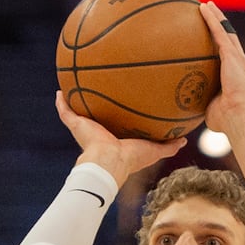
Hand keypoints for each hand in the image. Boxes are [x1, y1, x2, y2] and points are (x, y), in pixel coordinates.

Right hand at [54, 91, 185, 186]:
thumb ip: (168, 146)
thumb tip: (185, 140)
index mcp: (115, 138)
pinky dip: (60, 102)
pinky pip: (65, 111)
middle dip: (96, 105)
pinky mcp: (76, 125)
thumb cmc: (132, 158)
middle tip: (98, 89)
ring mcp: (86, 129)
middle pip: (96, 116)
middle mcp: (99, 132)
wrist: (110, 161)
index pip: (116, 124)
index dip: (117, 115)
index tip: (120, 103)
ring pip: (78, 112)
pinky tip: (59, 91)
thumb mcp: (154, 150)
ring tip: (74, 83)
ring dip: (75, 100)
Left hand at [197, 0, 244, 136]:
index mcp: (235, 75)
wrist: (239, 117)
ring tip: (206, 5)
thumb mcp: (209, 110)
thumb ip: (200, 105)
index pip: (227, 55)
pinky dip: (212, 18)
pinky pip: (219, 32)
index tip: (211, 35)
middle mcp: (238, 63)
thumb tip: (183, 112)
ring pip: (224, 30)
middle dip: (219, 25)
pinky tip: (203, 8)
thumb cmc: (226, 120)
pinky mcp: (232, 54)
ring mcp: (236, 57)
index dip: (220, 43)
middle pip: (228, 38)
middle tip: (209, 14)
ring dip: (216, 17)